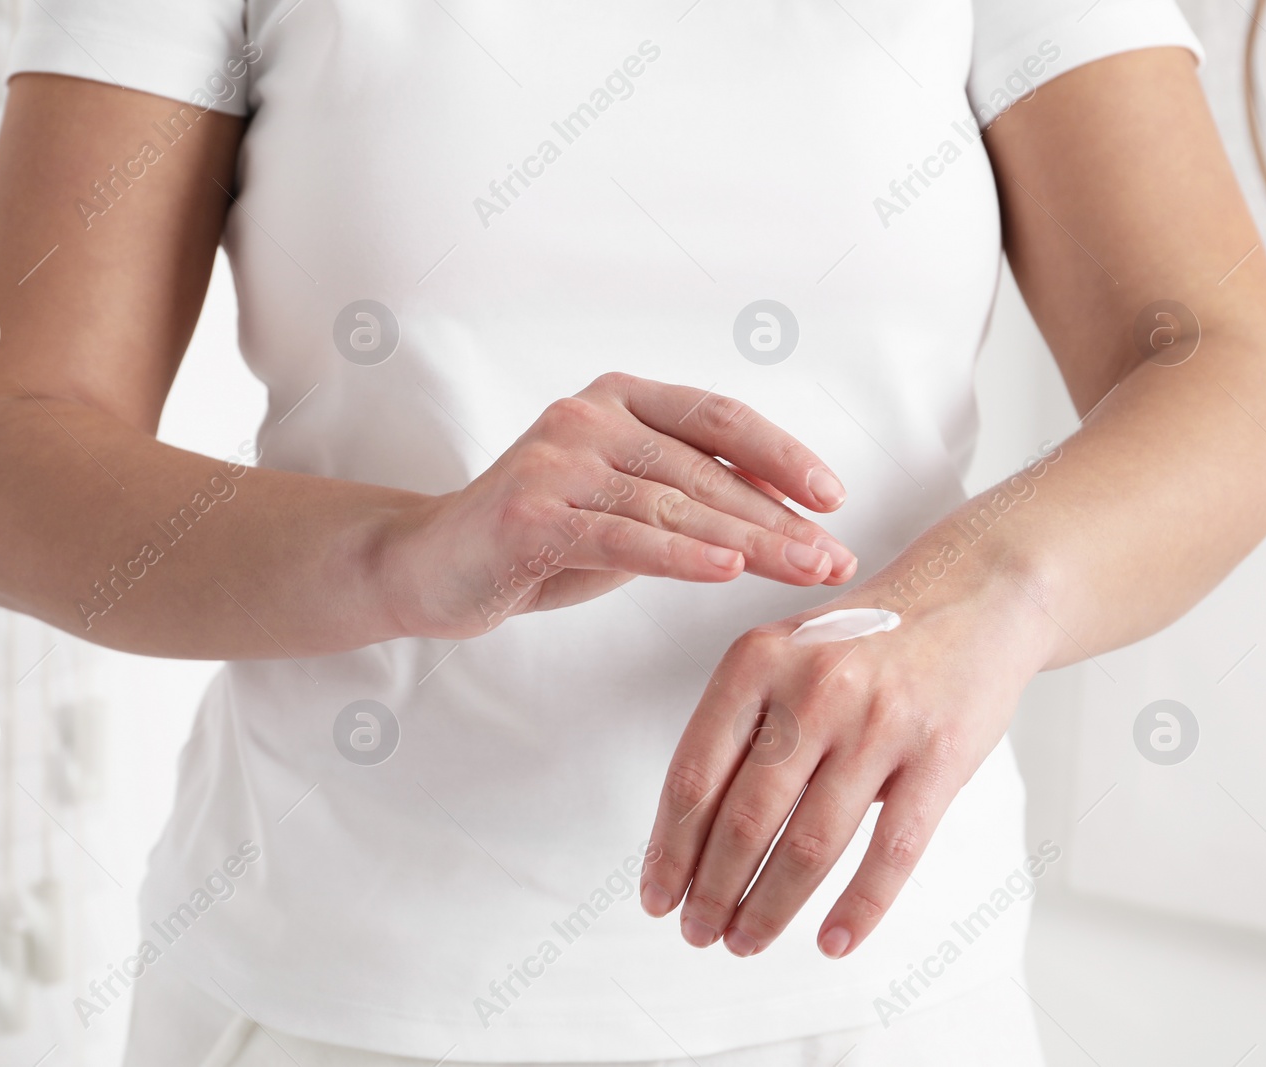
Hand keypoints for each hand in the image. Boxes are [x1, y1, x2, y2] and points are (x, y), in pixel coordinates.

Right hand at [381, 373, 856, 637]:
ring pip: (673, 503)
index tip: (832, 498)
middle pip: (705, 469)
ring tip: (805, 571)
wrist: (431, 564)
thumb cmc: (539, 538)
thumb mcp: (624, 507)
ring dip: (749, 542)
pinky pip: (622, 535)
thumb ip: (688, 497)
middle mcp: (588, 416)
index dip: (782, 454)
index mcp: (618, 398)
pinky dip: (680, 554)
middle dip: (779, 518)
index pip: (718, 418)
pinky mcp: (530, 513)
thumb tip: (790, 518)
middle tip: (834, 558)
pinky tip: (726, 571)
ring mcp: (556, 461)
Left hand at [639, 551, 1052, 958]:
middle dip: (711, 890)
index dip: (669, 847)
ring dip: (769, 907)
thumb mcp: (785, 653)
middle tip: (698, 931)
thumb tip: (688, 832)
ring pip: (808, 844)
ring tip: (746, 940)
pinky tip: (831, 941)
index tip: (656, 894)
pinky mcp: (939, 755)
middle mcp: (812, 689)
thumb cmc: (866, 640)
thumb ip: (741, 726)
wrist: (973, 594)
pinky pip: (891, 851)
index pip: (695, 774)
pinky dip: (858, 908)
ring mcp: (877, 722)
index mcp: (756, 662)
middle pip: (743, 818)